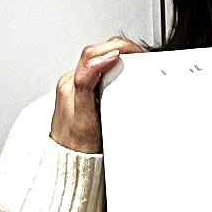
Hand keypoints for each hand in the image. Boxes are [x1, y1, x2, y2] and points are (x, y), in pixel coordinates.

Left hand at [50, 37, 147, 155]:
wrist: (73, 163)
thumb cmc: (77, 143)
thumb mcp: (84, 111)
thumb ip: (88, 81)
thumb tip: (103, 58)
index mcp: (71, 83)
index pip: (93, 53)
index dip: (117, 48)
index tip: (135, 53)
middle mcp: (74, 83)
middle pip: (99, 54)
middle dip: (121, 51)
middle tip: (140, 56)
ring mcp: (81, 90)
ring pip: (102, 64)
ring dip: (120, 61)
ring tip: (136, 63)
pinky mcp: (89, 98)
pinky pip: (104, 77)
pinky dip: (117, 73)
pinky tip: (126, 79)